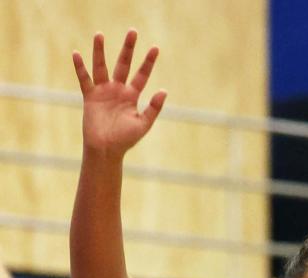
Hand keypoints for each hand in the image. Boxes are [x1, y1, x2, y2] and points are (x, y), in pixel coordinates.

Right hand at [73, 30, 165, 158]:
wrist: (106, 150)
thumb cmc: (125, 140)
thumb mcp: (143, 123)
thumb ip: (154, 108)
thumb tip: (164, 90)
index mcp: (132, 96)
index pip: (141, 75)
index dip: (148, 62)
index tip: (156, 48)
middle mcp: (118, 90)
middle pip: (123, 64)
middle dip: (128, 49)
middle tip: (133, 31)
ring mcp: (103, 91)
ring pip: (101, 66)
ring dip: (100, 51)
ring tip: (99, 35)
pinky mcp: (90, 96)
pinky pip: (84, 79)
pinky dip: (80, 67)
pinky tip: (77, 54)